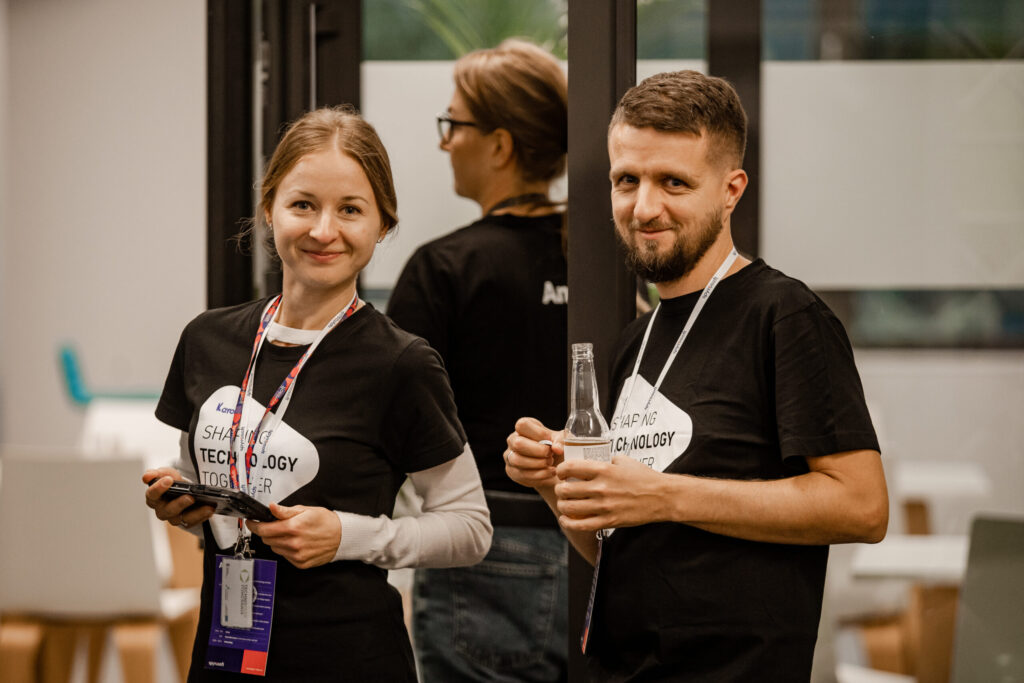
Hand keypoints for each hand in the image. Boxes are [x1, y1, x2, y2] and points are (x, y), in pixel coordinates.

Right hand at [143, 467, 214, 528]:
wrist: (185, 488)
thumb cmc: (173, 482)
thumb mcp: (167, 473)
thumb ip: (158, 473)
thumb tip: (147, 476)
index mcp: (154, 497)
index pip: (151, 494)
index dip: (159, 488)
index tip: (169, 479)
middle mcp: (162, 510)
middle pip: (167, 510)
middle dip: (179, 504)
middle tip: (190, 497)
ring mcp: (174, 518)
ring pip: (182, 519)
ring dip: (195, 513)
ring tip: (207, 506)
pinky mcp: (186, 522)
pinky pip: (193, 522)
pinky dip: (202, 516)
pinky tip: (210, 509)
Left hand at [245, 502, 340, 568]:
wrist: (342, 536)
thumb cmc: (326, 521)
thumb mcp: (306, 510)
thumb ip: (285, 511)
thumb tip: (271, 507)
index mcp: (294, 527)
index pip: (264, 529)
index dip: (254, 525)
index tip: (252, 522)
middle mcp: (294, 543)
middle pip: (267, 539)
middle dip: (267, 532)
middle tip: (276, 526)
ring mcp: (297, 555)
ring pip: (275, 548)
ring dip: (277, 541)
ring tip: (290, 534)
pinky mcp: (300, 563)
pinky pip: (285, 556)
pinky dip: (286, 549)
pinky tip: (296, 543)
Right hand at [505, 417, 563, 490]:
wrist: (554, 465)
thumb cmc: (555, 448)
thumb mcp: (560, 440)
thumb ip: (560, 441)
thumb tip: (557, 448)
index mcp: (524, 427)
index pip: (522, 425)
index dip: (539, 433)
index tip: (551, 440)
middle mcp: (513, 439)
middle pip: (518, 444)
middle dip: (538, 451)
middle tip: (551, 454)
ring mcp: (510, 456)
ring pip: (518, 460)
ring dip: (538, 463)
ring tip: (550, 463)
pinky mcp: (512, 471)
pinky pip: (522, 474)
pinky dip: (539, 474)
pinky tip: (550, 472)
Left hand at [554, 455, 670, 531]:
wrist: (662, 497)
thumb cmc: (644, 477)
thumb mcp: (624, 461)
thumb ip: (606, 459)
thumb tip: (592, 458)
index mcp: (604, 469)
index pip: (569, 468)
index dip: (560, 470)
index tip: (561, 473)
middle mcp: (601, 487)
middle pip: (565, 490)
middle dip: (559, 489)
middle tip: (562, 489)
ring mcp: (604, 506)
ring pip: (569, 507)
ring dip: (562, 505)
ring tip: (564, 503)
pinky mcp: (609, 521)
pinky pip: (581, 525)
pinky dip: (568, 523)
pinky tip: (566, 519)